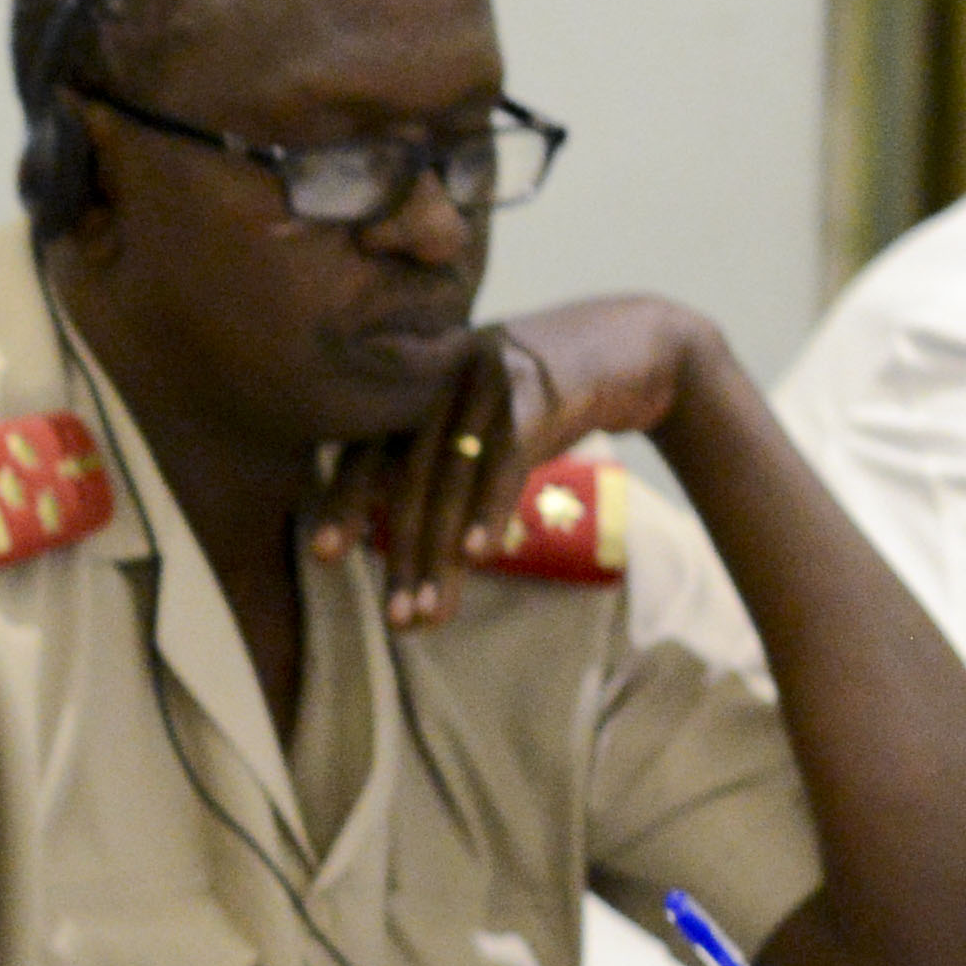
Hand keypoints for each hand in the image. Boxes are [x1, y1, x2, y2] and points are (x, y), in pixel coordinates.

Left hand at [313, 294, 734, 629]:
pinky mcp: (541, 387)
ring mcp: (490, 376)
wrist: (642, 345)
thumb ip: (440, 463)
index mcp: (421, 382)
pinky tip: (478, 555)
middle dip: (401, 554)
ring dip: (441, 553)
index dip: (344, 501)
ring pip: (454, 476)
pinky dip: (489, 508)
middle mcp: (445, 374)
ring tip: (432, 614)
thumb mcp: (486, 425)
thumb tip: (397, 540)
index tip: (322, 557)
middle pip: (410, 475)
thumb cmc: (551, 399)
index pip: (368, 448)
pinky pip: (507, 457)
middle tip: (396, 620)